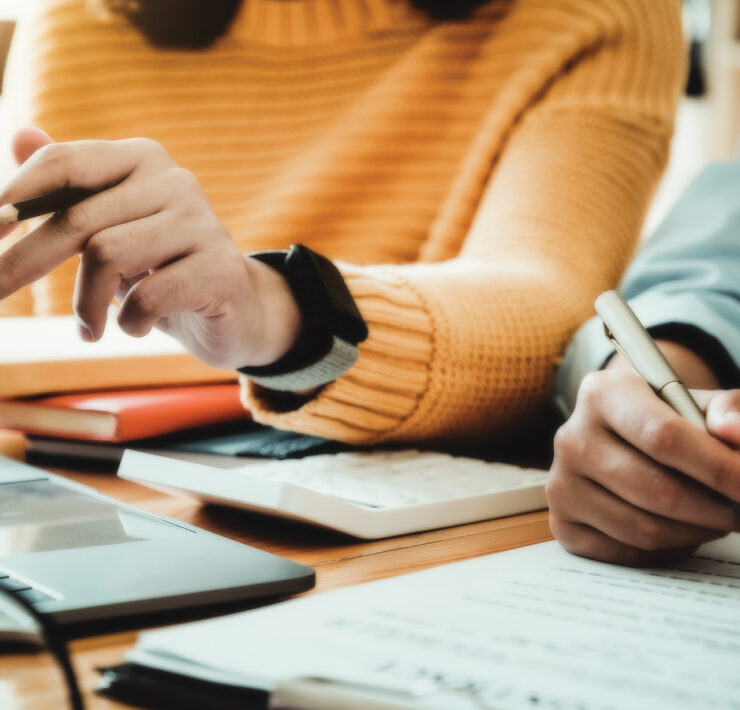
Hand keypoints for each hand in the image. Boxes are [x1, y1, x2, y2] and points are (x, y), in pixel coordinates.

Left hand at [0, 128, 301, 369]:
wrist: (236, 307)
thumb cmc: (163, 266)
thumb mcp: (114, 226)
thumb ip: (72, 188)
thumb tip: (22, 134)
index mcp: (141, 159)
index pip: (62, 164)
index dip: (10, 200)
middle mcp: (174, 181)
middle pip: (76, 219)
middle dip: (21, 263)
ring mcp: (202, 223)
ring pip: (107, 256)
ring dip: (86, 305)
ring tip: (89, 330)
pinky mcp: (221, 269)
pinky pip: (149, 297)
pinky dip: (129, 322)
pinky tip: (134, 328)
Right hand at [548, 366, 739, 565]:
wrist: (616, 436)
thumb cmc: (664, 419)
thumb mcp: (696, 402)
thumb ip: (729, 410)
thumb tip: (733, 431)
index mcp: (602, 394)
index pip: (664, 437)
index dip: (718, 468)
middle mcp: (571, 438)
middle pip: (657, 490)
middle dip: (715, 510)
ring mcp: (561, 483)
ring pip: (644, 529)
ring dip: (695, 532)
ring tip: (714, 518)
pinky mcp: (561, 521)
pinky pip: (626, 552)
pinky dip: (665, 549)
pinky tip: (679, 529)